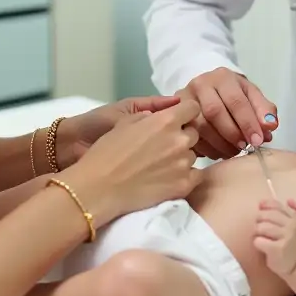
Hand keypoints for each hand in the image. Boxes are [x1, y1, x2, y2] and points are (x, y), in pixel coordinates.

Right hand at [64, 98, 202, 226]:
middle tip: (164, 147)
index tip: (179, 120)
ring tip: (161, 166)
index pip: (193, 107)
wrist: (100, 188)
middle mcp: (179, 140)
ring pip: (192, 156)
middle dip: (182, 137)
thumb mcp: (124, 123)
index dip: (186, 113)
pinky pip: (195, 176)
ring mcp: (184, 164)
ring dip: (181, 158)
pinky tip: (168, 179)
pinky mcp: (184, 185)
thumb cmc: (106, 153)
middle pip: (194, 133)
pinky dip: (185, 176)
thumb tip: (159, 116)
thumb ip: (148, 116)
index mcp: (165, 121)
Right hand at [181, 67, 277, 158]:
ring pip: (200, 126)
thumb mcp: (251, 95)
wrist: (208, 88)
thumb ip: (264, 110)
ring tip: (233, 152)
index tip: (258, 140)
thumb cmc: (233, 94)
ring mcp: (184, 100)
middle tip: (244, 147)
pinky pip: (191, 136)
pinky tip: (219, 152)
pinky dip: (207, 149)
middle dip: (232, 133)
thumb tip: (270, 127)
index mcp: (222, 77)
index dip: (248, 122)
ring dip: (220, 144)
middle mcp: (200, 84)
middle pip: (214, 112)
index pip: (236, 101)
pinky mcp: (176, 116)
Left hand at [253, 197, 295, 275]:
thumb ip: (281, 211)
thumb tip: (271, 200)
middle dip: (258, 222)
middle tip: (261, 231)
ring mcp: (286, 237)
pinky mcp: (279, 249)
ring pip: (261, 227)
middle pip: (264, 215)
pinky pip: (259, 241)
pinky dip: (258, 244)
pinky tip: (263, 248)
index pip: (275, 205)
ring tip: (263, 239)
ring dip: (257, 234)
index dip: (264, 206)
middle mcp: (291, 225)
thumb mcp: (288, 226)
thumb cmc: (287, 243)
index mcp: (292, 218)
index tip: (261, 211)